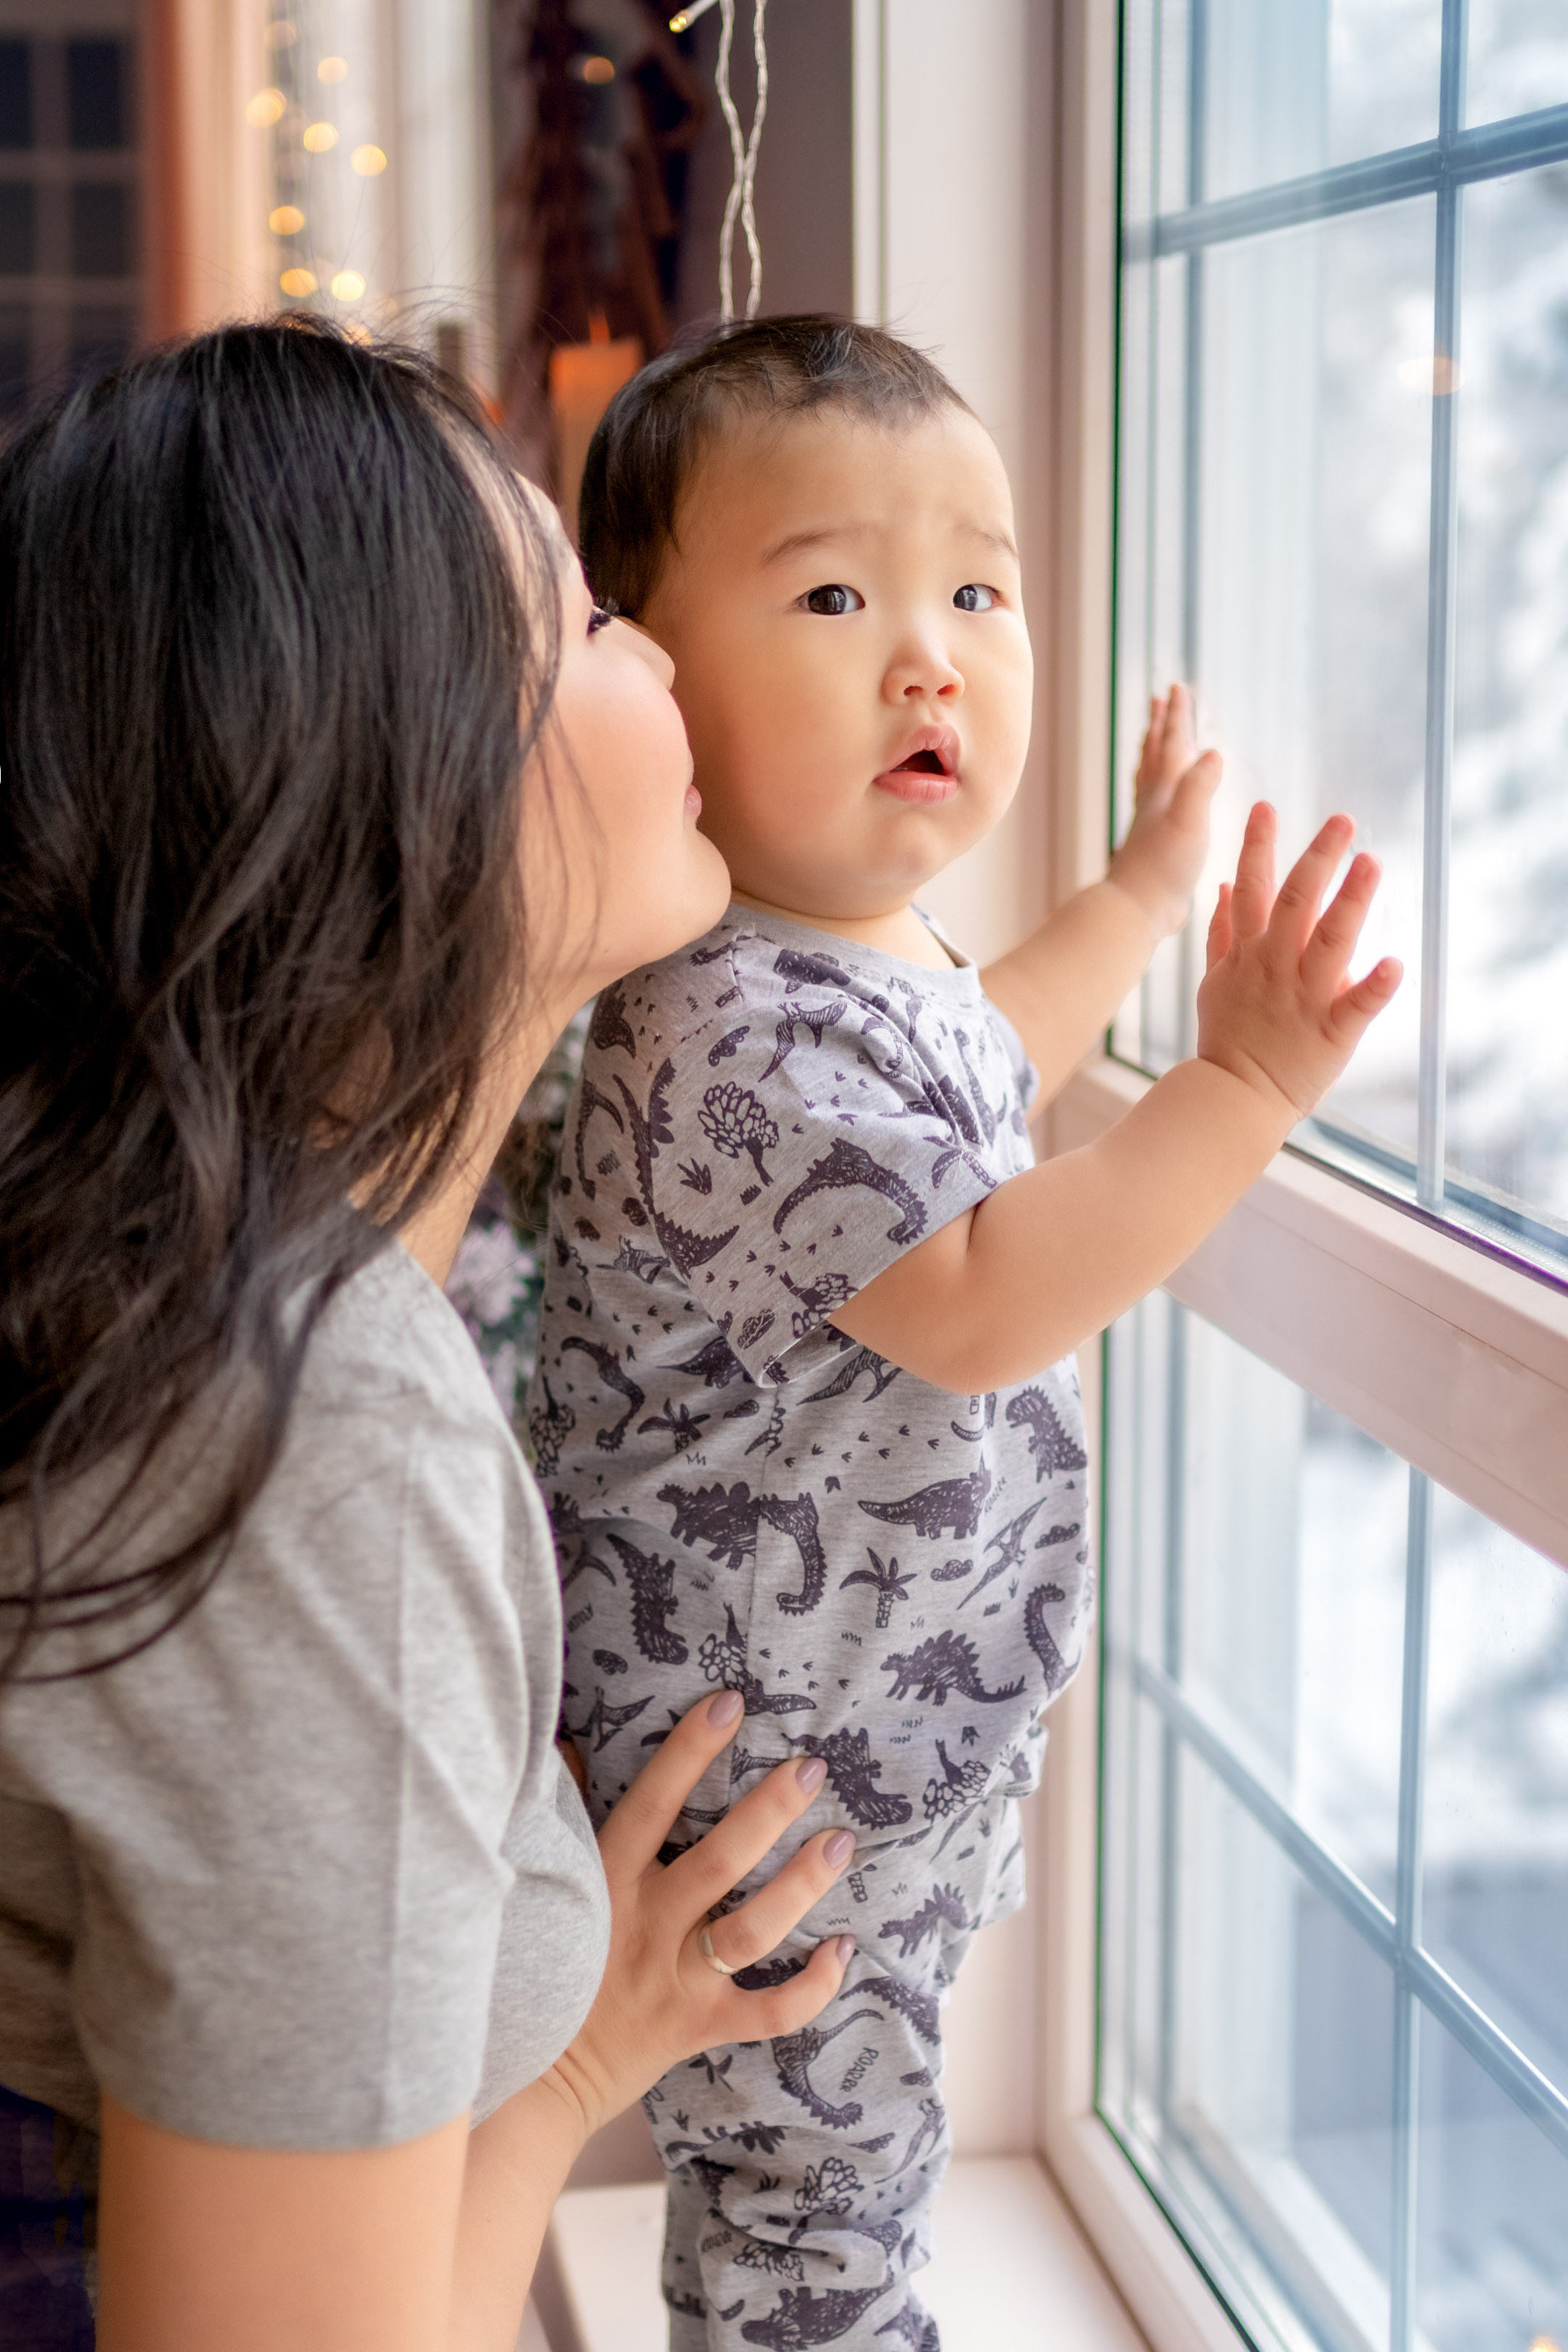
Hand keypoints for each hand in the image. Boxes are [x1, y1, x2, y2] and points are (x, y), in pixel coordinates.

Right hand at [541, 1693, 854, 2137]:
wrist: (533, 2080)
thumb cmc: (543, 1966)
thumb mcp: (546, 1885)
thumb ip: (563, 1816)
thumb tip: (569, 1743)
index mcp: (605, 1882)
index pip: (651, 1803)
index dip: (689, 1751)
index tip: (730, 1703)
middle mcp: (645, 1927)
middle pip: (718, 1860)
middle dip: (769, 1810)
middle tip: (811, 1767)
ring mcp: (675, 1981)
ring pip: (750, 1930)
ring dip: (800, 1885)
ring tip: (841, 1841)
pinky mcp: (699, 2028)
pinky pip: (767, 2012)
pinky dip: (811, 1987)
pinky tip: (845, 1950)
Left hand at [1108, 683, 1222, 939]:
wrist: (1138, 907)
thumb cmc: (1164, 866)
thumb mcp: (1190, 820)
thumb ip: (1200, 785)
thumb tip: (1213, 752)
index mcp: (1166, 790)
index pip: (1173, 743)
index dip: (1176, 716)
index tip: (1175, 688)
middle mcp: (1154, 802)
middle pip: (1157, 753)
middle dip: (1161, 725)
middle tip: (1158, 700)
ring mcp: (1151, 823)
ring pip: (1151, 777)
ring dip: (1155, 754)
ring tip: (1154, 741)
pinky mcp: (1154, 845)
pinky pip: (1156, 805)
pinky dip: (1159, 791)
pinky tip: (1162, 799)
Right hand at [1198, 803, 1401, 1119]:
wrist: (1233, 1097)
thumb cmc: (1227, 1036)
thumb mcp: (1215, 978)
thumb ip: (1222, 931)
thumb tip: (1223, 885)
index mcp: (1250, 953)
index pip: (1253, 889)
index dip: (1258, 847)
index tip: (1267, 807)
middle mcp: (1277, 967)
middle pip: (1297, 903)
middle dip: (1319, 859)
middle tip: (1343, 821)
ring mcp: (1305, 998)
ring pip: (1330, 942)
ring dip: (1352, 901)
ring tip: (1372, 863)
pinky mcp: (1332, 1032)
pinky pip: (1357, 1006)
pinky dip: (1376, 986)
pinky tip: (1396, 963)